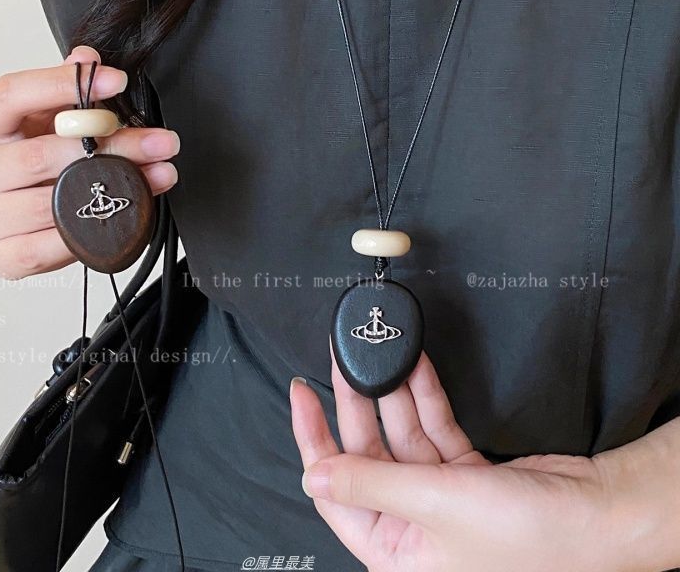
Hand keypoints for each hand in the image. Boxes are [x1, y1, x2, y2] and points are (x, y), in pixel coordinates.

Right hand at [0, 46, 179, 279]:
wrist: (6, 214)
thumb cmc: (26, 158)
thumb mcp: (43, 117)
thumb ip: (65, 90)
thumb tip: (87, 60)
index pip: (11, 95)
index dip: (63, 83)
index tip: (116, 80)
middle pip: (43, 155)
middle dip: (113, 145)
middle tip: (159, 141)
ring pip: (55, 202)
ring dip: (118, 188)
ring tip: (158, 174)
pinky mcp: (0, 254)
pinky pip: (54, 244)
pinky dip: (95, 228)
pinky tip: (127, 211)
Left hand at [290, 351, 638, 571]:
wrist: (600, 517)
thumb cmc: (528, 537)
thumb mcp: (433, 504)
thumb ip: (369, 483)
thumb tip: (312, 476)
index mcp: (395, 553)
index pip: (334, 491)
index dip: (312, 439)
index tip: (302, 394)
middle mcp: (413, 526)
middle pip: (368, 454)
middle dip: (356, 403)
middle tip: (343, 358)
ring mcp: (441, 497)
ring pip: (401, 435)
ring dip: (391, 392)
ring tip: (375, 350)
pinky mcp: (467, 474)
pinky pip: (433, 429)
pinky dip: (424, 398)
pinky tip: (413, 365)